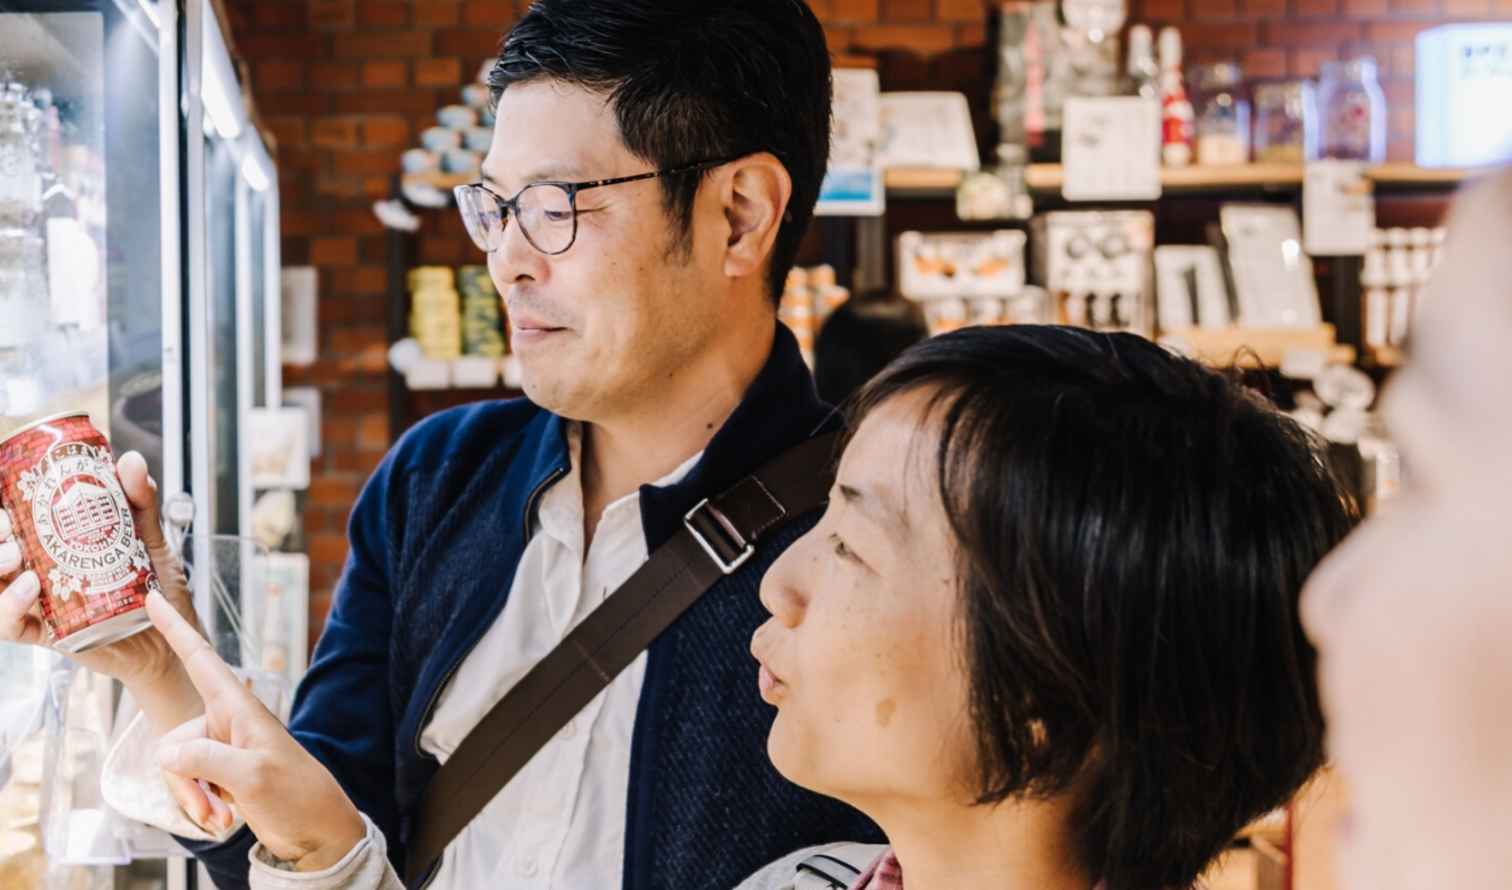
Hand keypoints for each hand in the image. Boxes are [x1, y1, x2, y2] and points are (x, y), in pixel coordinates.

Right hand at [0, 452, 203, 732]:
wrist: (175, 637)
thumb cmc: (159, 588)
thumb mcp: (151, 538)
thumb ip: (140, 501)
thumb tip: (129, 462)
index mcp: (60, 544)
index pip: (18, 522)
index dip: (3, 510)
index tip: (2, 493)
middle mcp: (43, 571)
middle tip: (6, 527)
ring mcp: (43, 603)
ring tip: (16, 558)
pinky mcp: (48, 633)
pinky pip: (11, 626)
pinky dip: (9, 609)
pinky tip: (30, 589)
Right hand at [146, 591, 366, 871]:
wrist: (316, 831)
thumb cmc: (297, 795)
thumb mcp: (252, 776)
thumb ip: (206, 759)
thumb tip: (166, 751)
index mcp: (239, 708)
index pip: (201, 659)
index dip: (175, 629)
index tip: (153, 597)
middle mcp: (227, 723)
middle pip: (174, 740)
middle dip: (184, 780)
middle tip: (215, 806)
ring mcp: (222, 749)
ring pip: (175, 767)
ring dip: (192, 798)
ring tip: (223, 816)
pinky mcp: (220, 773)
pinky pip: (185, 784)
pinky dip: (197, 805)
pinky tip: (224, 818)